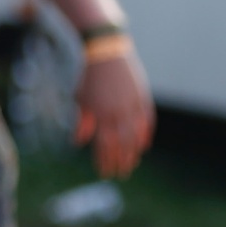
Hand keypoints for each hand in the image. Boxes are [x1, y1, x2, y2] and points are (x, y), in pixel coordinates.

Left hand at [74, 50, 153, 178]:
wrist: (106, 52)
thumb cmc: (89, 77)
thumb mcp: (80, 99)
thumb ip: (81, 122)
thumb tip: (78, 143)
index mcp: (101, 114)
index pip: (104, 146)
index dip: (105, 161)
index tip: (105, 173)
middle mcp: (118, 112)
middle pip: (122, 145)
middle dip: (120, 162)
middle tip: (120, 174)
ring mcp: (132, 105)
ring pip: (136, 136)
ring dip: (134, 153)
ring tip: (132, 164)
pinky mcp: (142, 97)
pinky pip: (147, 121)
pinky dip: (145, 135)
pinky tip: (143, 146)